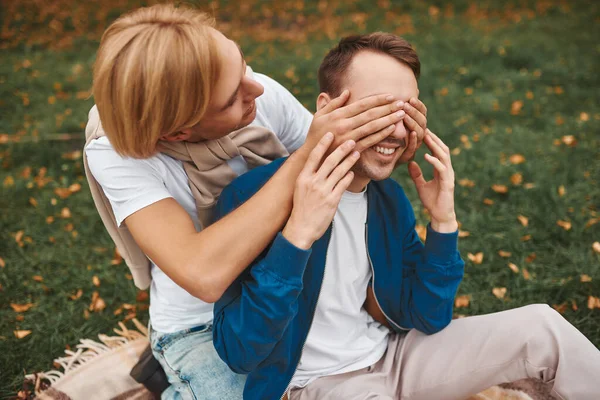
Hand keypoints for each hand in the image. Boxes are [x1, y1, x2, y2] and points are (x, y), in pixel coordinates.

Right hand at [283, 133, 358, 248]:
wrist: (300, 228)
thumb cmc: (301, 208)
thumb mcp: (300, 189)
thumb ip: (308, 175)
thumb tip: (317, 161)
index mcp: (303, 178)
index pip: (314, 156)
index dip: (323, 144)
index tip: (330, 134)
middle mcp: (313, 182)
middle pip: (330, 161)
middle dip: (342, 149)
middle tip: (351, 140)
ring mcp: (323, 191)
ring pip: (339, 171)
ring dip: (349, 160)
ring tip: (356, 153)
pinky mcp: (332, 200)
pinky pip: (343, 184)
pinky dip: (348, 177)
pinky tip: (352, 172)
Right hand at [304, 90, 405, 154]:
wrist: (311, 157)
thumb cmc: (315, 134)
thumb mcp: (320, 115)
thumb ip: (334, 103)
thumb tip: (347, 92)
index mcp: (338, 115)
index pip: (362, 104)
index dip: (377, 99)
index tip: (391, 96)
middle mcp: (344, 125)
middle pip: (370, 114)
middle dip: (388, 108)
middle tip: (402, 103)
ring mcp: (348, 138)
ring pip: (372, 127)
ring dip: (389, 119)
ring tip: (402, 114)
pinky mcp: (351, 150)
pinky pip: (370, 141)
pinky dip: (381, 134)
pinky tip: (392, 129)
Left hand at [407, 129, 457, 232]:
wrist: (440, 216)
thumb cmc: (432, 201)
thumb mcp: (421, 185)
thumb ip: (416, 174)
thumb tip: (410, 162)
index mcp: (441, 169)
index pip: (437, 150)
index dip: (430, 140)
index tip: (421, 130)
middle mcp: (447, 170)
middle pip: (442, 148)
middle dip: (433, 138)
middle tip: (423, 127)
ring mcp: (449, 176)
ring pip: (444, 156)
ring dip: (435, 145)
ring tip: (425, 136)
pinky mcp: (447, 184)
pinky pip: (442, 169)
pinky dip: (434, 161)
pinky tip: (426, 155)